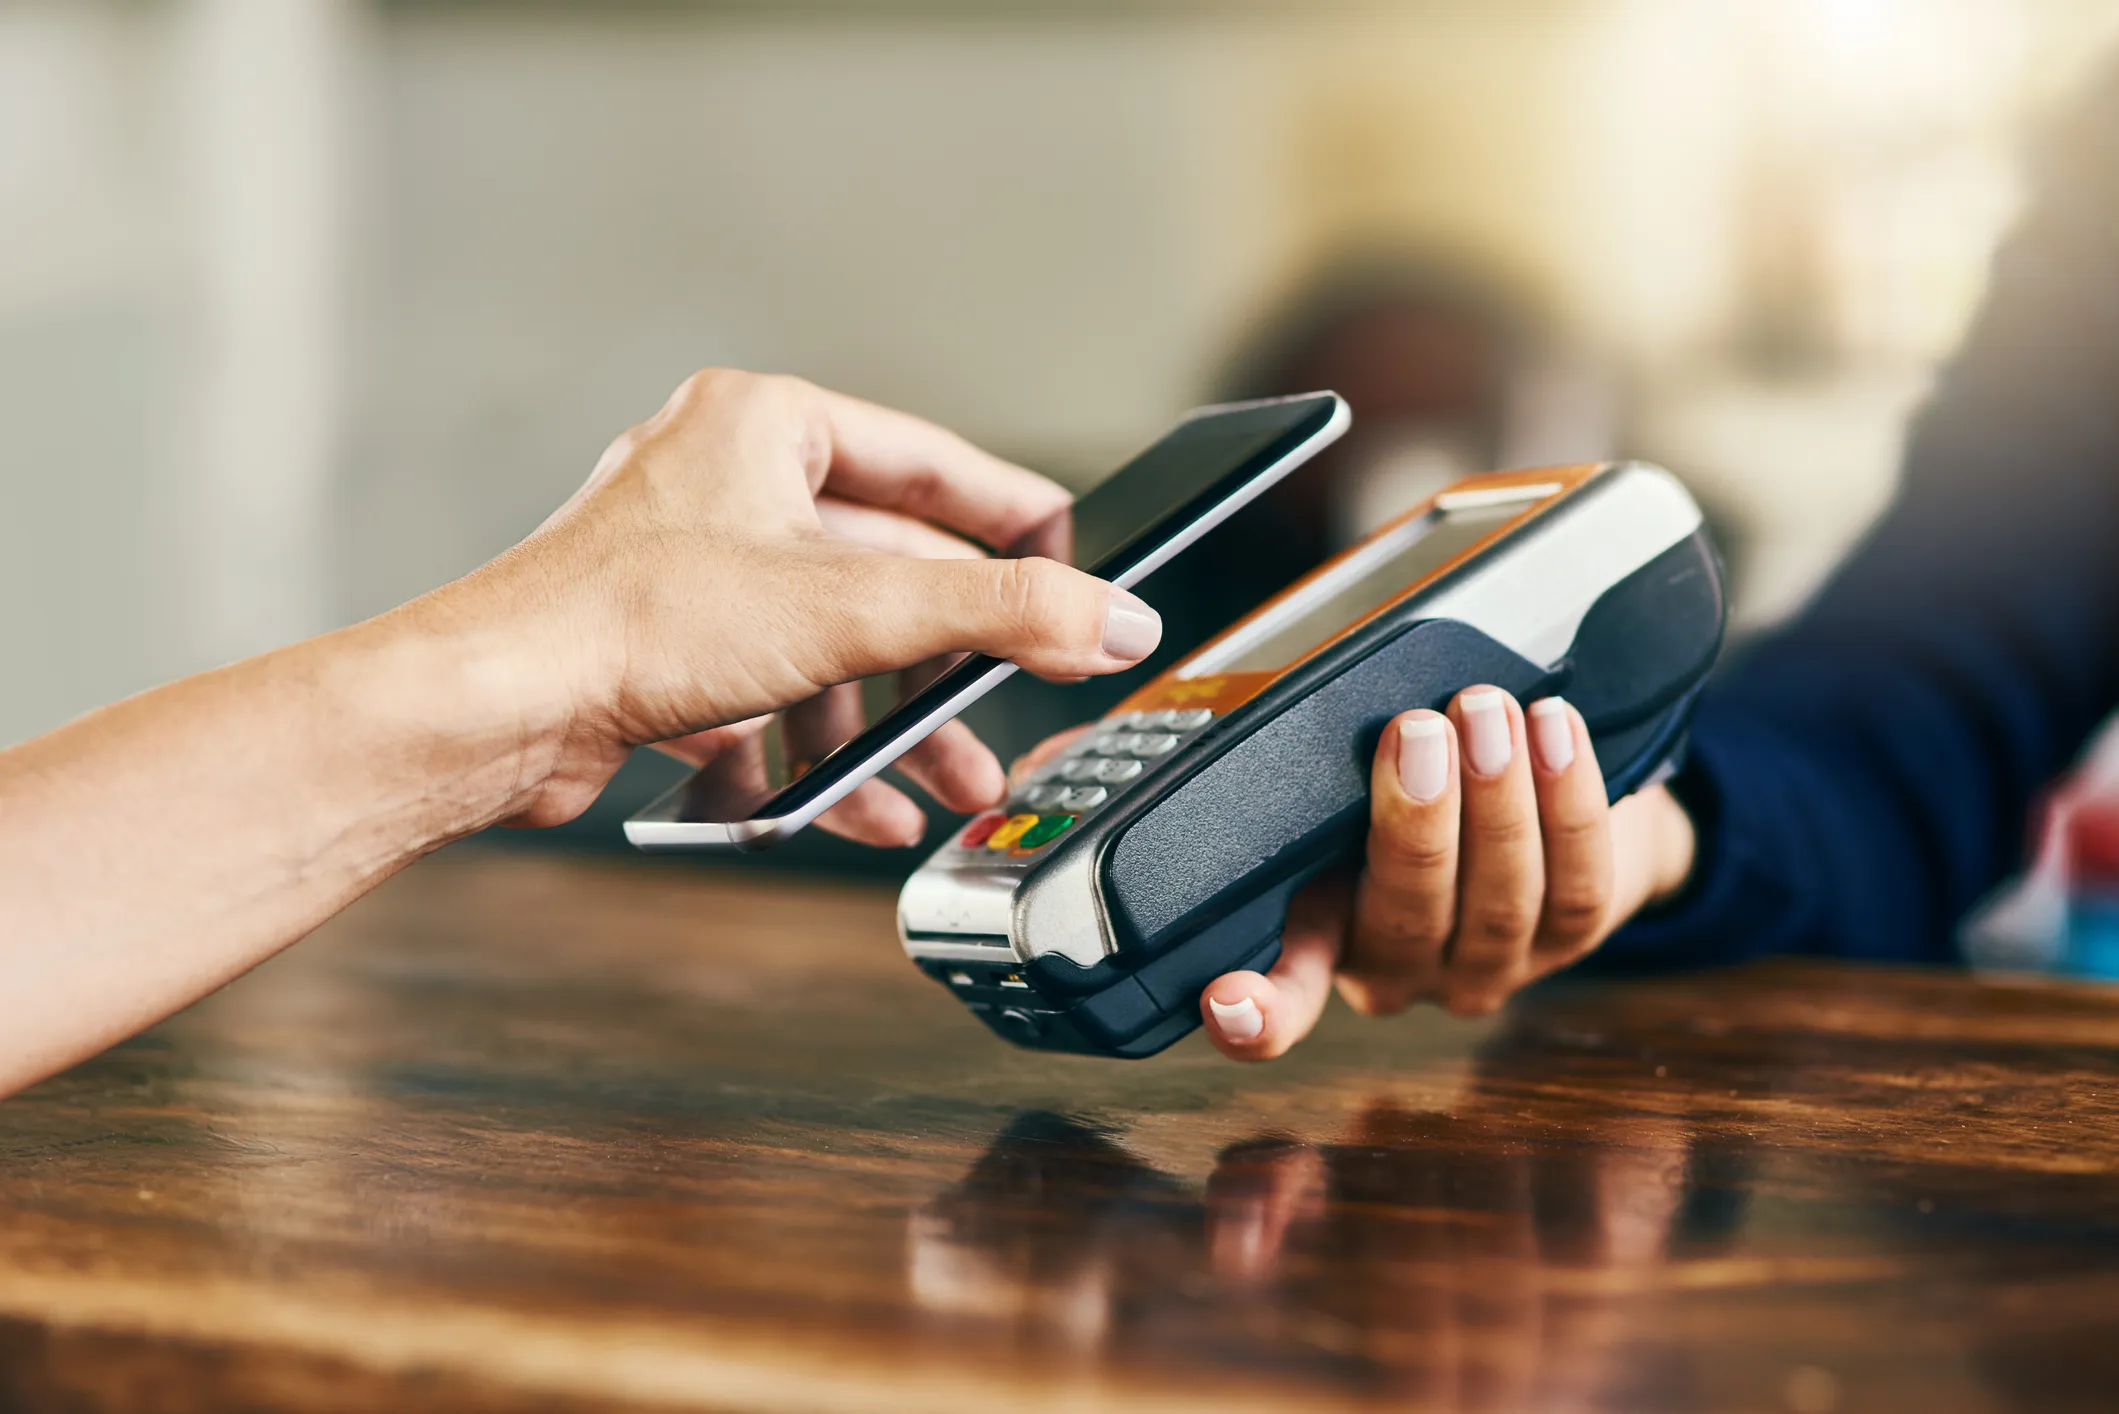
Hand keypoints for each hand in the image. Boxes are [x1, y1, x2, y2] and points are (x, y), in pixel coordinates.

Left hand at [426, 369, 1161, 835]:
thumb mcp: (852, 609)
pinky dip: (821, 750)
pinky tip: (859, 810)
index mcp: (766, 425)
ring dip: (891, 725)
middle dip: (950, 663)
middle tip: (1015, 705)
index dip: (1013, 519)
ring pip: (829, 644)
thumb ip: (999, 611)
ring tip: (944, 786)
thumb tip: (1110, 618)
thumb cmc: (621, 621)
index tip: (1073, 563)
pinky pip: (775, 693)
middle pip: (883, 572)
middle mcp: (725, 483)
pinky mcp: (663, 648)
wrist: (492, 712)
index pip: (931, 462)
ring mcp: (690, 570)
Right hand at [1200, 687, 1696, 1058]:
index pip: (1286, 996)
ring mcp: (1491, 966)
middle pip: (1409, 914)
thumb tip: (1321, 712)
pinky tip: (1556, 728)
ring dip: (1498, 798)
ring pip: (1500, 899)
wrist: (1531, 815)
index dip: (1256, 1012)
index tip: (1225, 1000)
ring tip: (1488, 712)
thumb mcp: (1347, 797)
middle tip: (1416, 731)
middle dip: (1417, 821)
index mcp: (1327, 942)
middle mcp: (1407, 973)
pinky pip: (1579, 879)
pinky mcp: (1571, 941)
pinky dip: (1568, 797)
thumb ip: (1331, 787)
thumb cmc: (1413, 793)